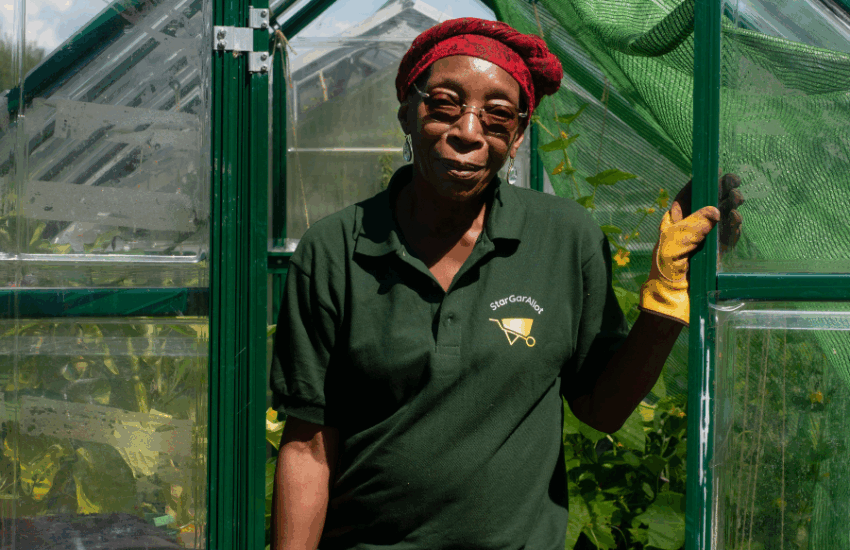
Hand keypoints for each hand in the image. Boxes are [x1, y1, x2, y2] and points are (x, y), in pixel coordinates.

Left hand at [638, 173, 743, 324]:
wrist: (674, 299)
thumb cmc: (667, 269)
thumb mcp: (674, 243)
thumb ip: (693, 226)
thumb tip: (715, 210)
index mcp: (675, 221)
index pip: (688, 196)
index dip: (701, 182)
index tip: (716, 171)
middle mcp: (691, 228)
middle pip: (709, 203)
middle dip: (722, 191)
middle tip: (735, 183)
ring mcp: (705, 240)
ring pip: (722, 217)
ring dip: (731, 206)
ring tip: (737, 199)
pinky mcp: (717, 252)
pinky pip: (728, 236)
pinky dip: (734, 227)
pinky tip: (737, 220)